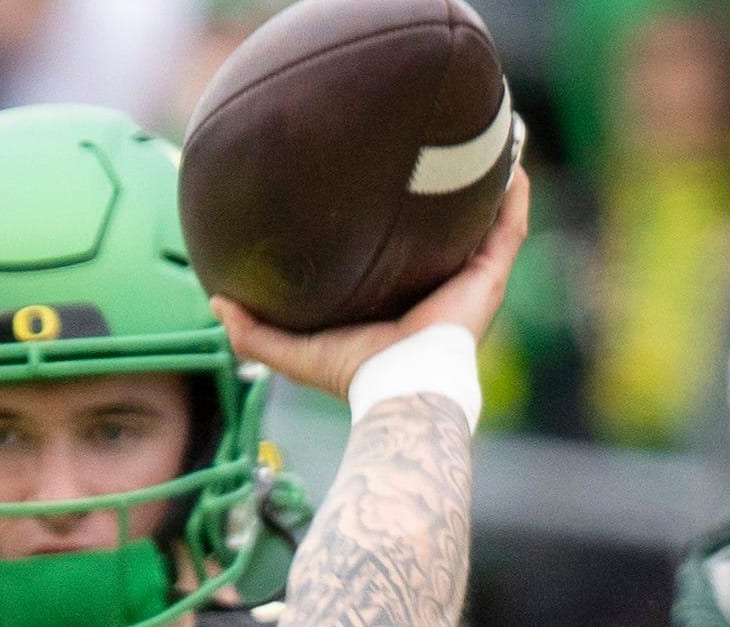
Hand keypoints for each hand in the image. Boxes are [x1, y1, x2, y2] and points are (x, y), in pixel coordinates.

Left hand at [213, 170, 529, 402]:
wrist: (399, 386)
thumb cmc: (351, 372)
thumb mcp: (292, 351)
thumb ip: (252, 331)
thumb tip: (216, 300)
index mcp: (397, 296)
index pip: (398, 249)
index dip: (392, 217)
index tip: (379, 178)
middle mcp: (435, 283)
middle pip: (444, 229)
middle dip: (444, 192)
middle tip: (434, 144)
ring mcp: (468, 279)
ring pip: (484, 221)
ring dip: (488, 182)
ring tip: (487, 137)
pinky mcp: (490, 277)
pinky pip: (508, 228)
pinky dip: (513, 195)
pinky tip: (512, 160)